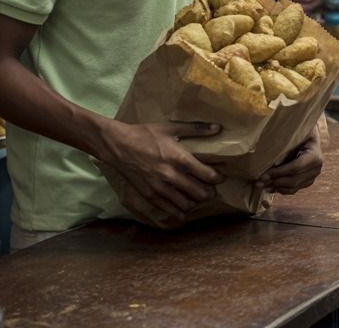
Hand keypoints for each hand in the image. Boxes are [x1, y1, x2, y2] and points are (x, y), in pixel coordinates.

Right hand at [101, 120, 225, 227]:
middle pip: (201, 194)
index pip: (209, 176)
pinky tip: (182, 207)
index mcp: (181, 160)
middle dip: (209, 192)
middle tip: (210, 188)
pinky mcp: (151, 196)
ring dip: (195, 202)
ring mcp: (161, 189)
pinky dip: (179, 211)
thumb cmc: (145, 135)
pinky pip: (170, 211)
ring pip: (187, 205)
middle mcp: (173, 177)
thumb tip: (218, 127)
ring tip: (195, 196)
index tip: (220, 177)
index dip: (219, 179)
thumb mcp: (171, 127)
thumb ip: (196, 128)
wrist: (119, 146)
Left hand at [256, 132, 322, 194]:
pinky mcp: (307, 181)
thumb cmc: (300, 131)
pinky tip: (269, 187)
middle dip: (274, 182)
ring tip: (261, 185)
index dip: (278, 173)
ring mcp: (313, 177)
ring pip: (293, 187)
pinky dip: (281, 189)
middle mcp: (316, 169)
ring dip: (275, 187)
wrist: (310, 135)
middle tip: (258, 182)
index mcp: (314, 156)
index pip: (295, 168)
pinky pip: (294, 189)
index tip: (262, 175)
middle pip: (294, 180)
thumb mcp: (294, 134)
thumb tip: (271, 161)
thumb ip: (286, 146)